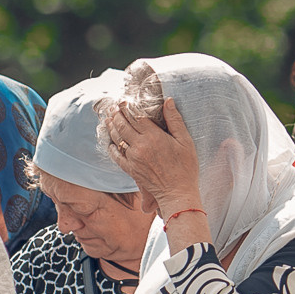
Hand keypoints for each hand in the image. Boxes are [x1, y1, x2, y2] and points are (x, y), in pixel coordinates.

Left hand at [100, 95, 201, 215]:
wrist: (177, 192)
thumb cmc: (186, 166)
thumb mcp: (185, 141)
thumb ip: (174, 120)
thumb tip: (168, 101)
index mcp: (153, 137)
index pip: (136, 116)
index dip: (129, 107)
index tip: (125, 101)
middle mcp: (139, 146)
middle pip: (123, 125)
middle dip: (117, 114)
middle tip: (114, 107)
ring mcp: (132, 158)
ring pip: (117, 138)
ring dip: (112, 127)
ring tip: (109, 118)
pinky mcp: (129, 168)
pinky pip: (116, 155)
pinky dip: (112, 146)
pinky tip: (110, 141)